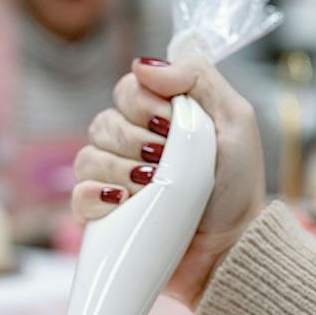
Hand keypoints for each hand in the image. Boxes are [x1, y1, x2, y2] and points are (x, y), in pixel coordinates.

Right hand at [72, 57, 266, 309]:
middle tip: (166, 163)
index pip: (126, 89)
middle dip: (136, 142)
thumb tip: (142, 66)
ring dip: (121, 171)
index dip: (145, 104)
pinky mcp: (104, 218)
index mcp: (159, 119)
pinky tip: (122, 203)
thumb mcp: (234, 120)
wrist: (231, 249)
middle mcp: (131, 147)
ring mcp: (114, 183)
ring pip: (87, 157)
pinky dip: (95, 197)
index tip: (173, 126)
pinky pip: (78, 195)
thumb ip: (197, 77)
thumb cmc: (238, 189)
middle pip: (103, 122)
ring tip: (152, 188)